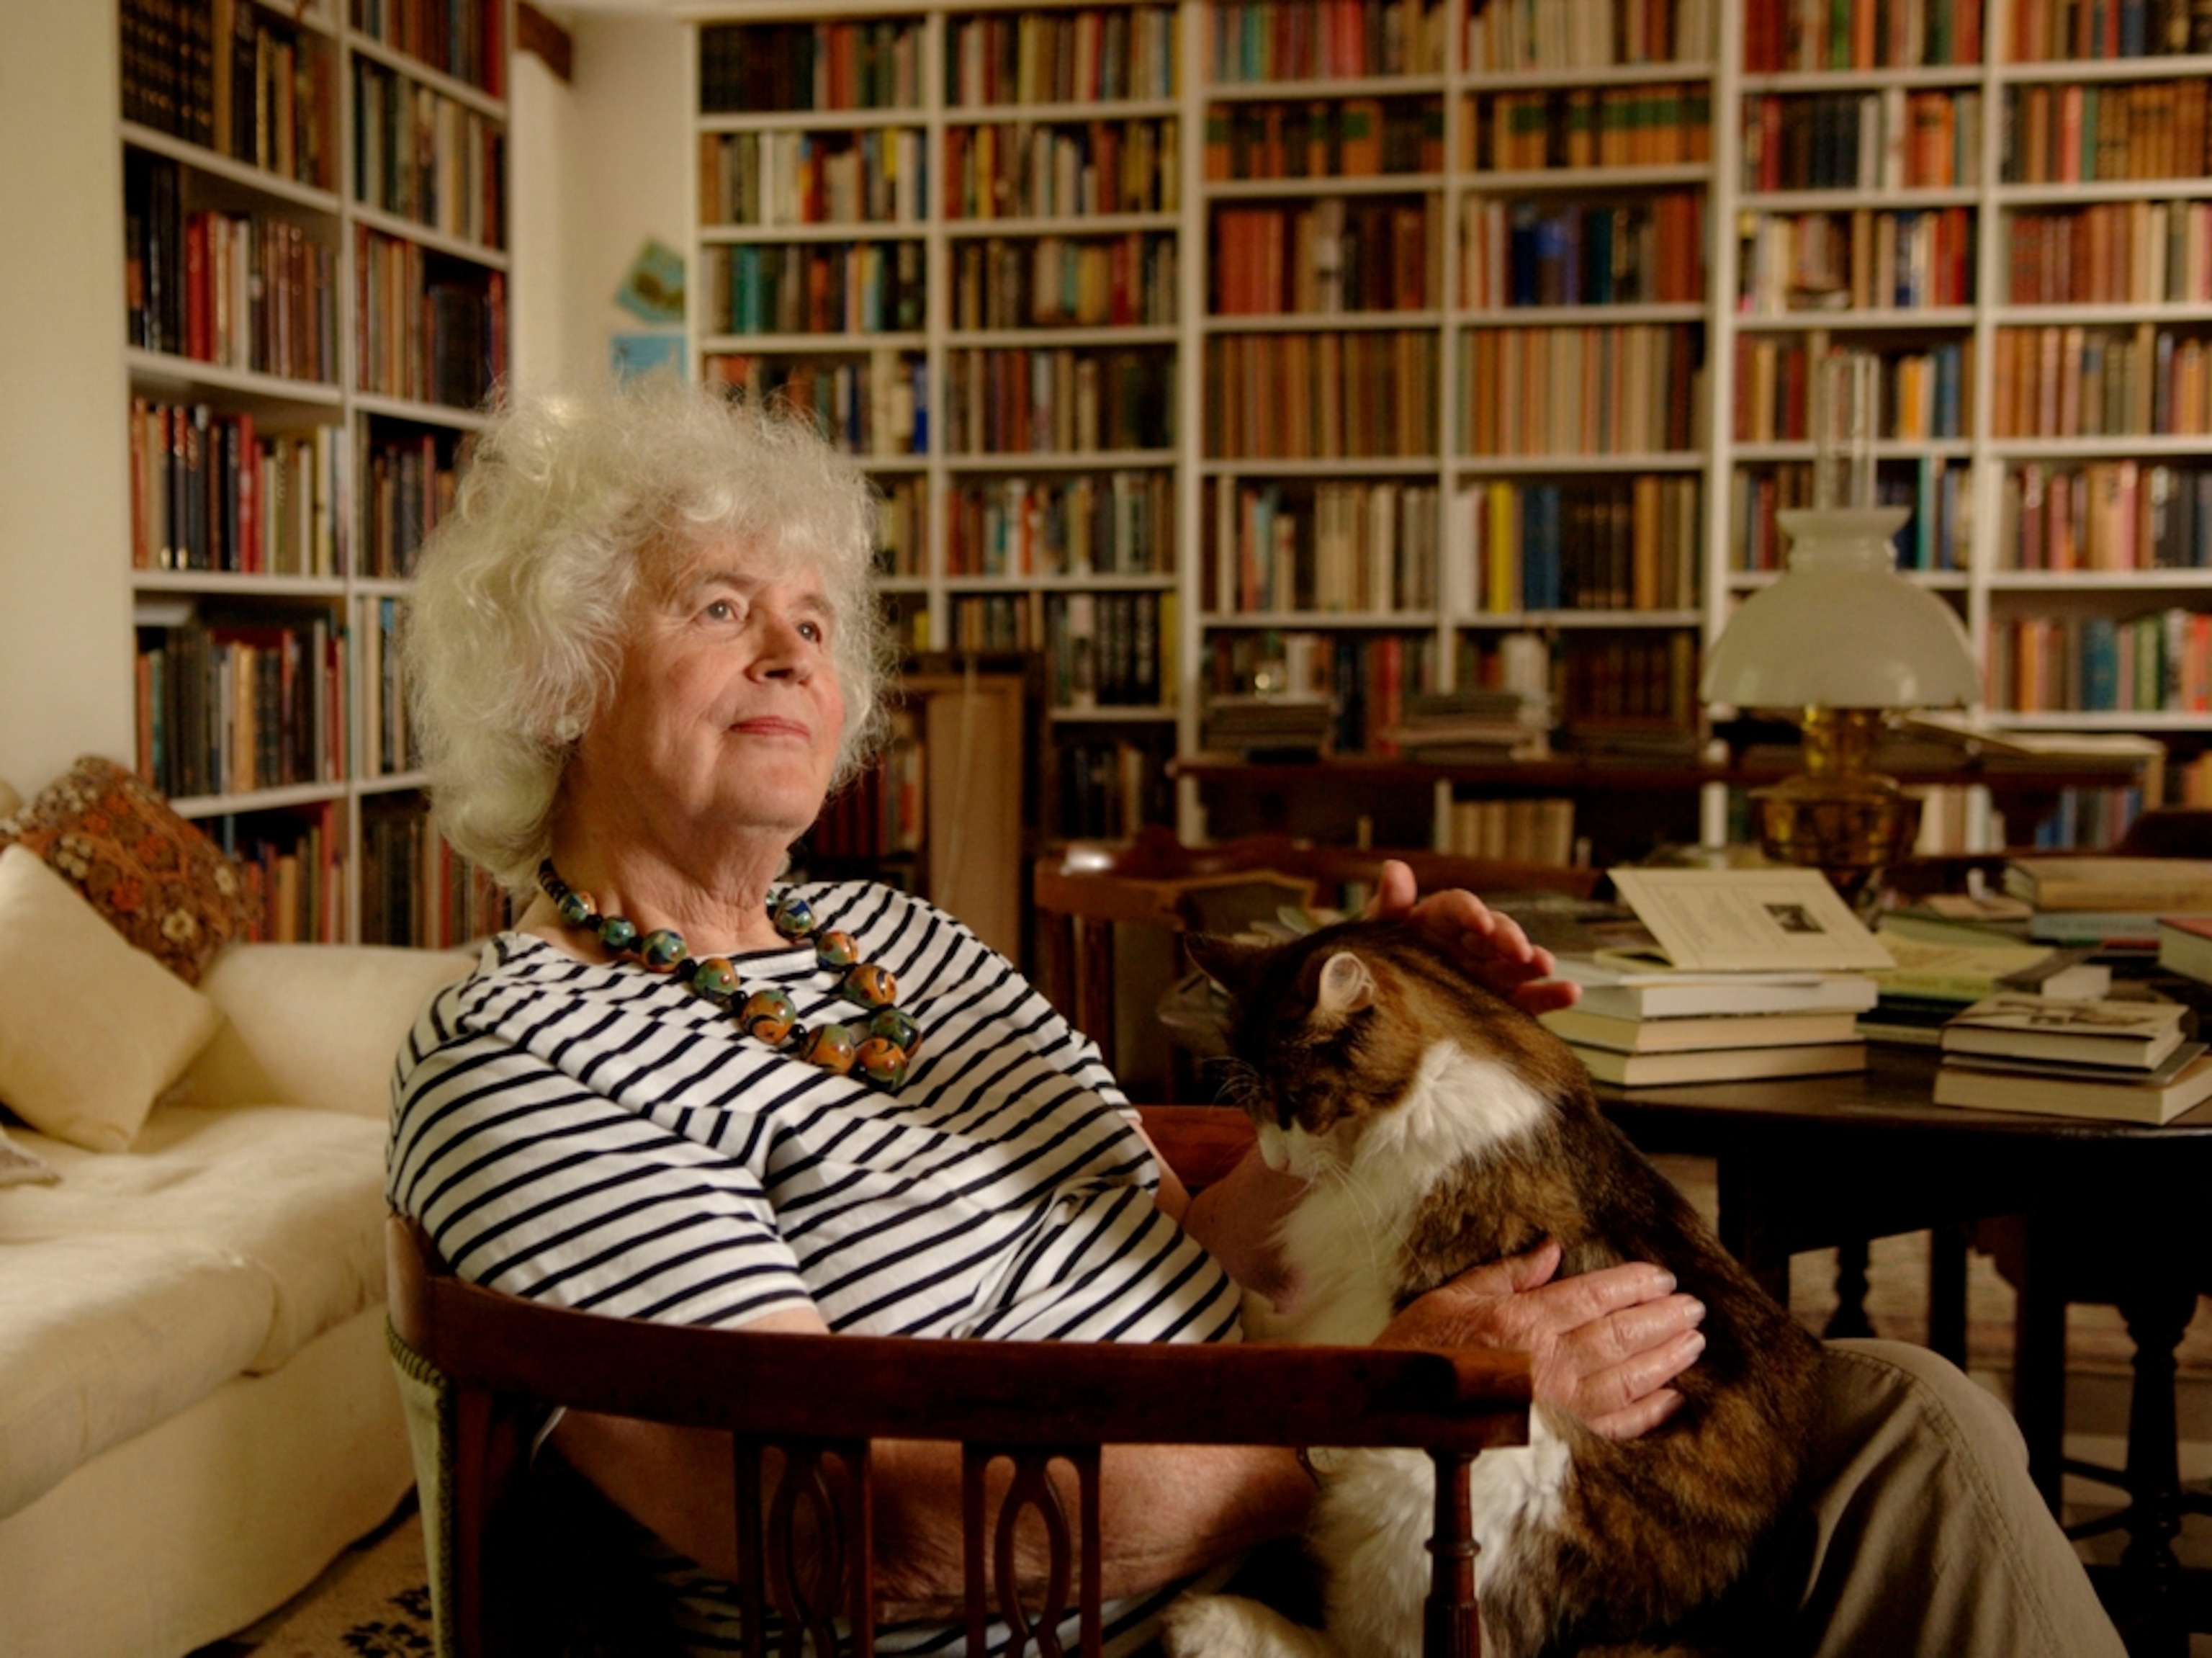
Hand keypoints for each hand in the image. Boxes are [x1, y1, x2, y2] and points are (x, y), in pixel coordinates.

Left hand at [1363, 859, 1579, 1015]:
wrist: (1368, 1007)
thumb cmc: (1372, 963)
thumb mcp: (1374, 933)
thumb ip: (1388, 904)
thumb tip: (1394, 867)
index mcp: (1434, 920)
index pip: (1457, 908)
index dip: (1470, 912)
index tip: (1479, 923)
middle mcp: (1464, 943)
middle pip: (1493, 932)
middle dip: (1508, 937)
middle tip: (1519, 950)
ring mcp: (1483, 973)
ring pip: (1513, 962)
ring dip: (1533, 960)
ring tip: (1545, 965)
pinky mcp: (1496, 1004)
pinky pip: (1525, 1000)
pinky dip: (1548, 996)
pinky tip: (1569, 992)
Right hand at [1375, 1240, 1704, 1440]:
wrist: (1392, 1414)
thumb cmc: (1418, 1351)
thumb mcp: (1452, 1297)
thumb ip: (1506, 1274)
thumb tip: (1551, 1250)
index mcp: (1521, 1323)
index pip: (1592, 1297)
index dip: (1632, 1285)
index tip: (1662, 1277)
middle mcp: (1546, 1365)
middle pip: (1619, 1336)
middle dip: (1661, 1319)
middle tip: (1693, 1307)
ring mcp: (1555, 1408)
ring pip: (1627, 1380)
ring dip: (1665, 1360)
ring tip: (1692, 1343)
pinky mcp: (1556, 1442)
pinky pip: (1612, 1428)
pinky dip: (1646, 1414)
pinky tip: (1670, 1399)